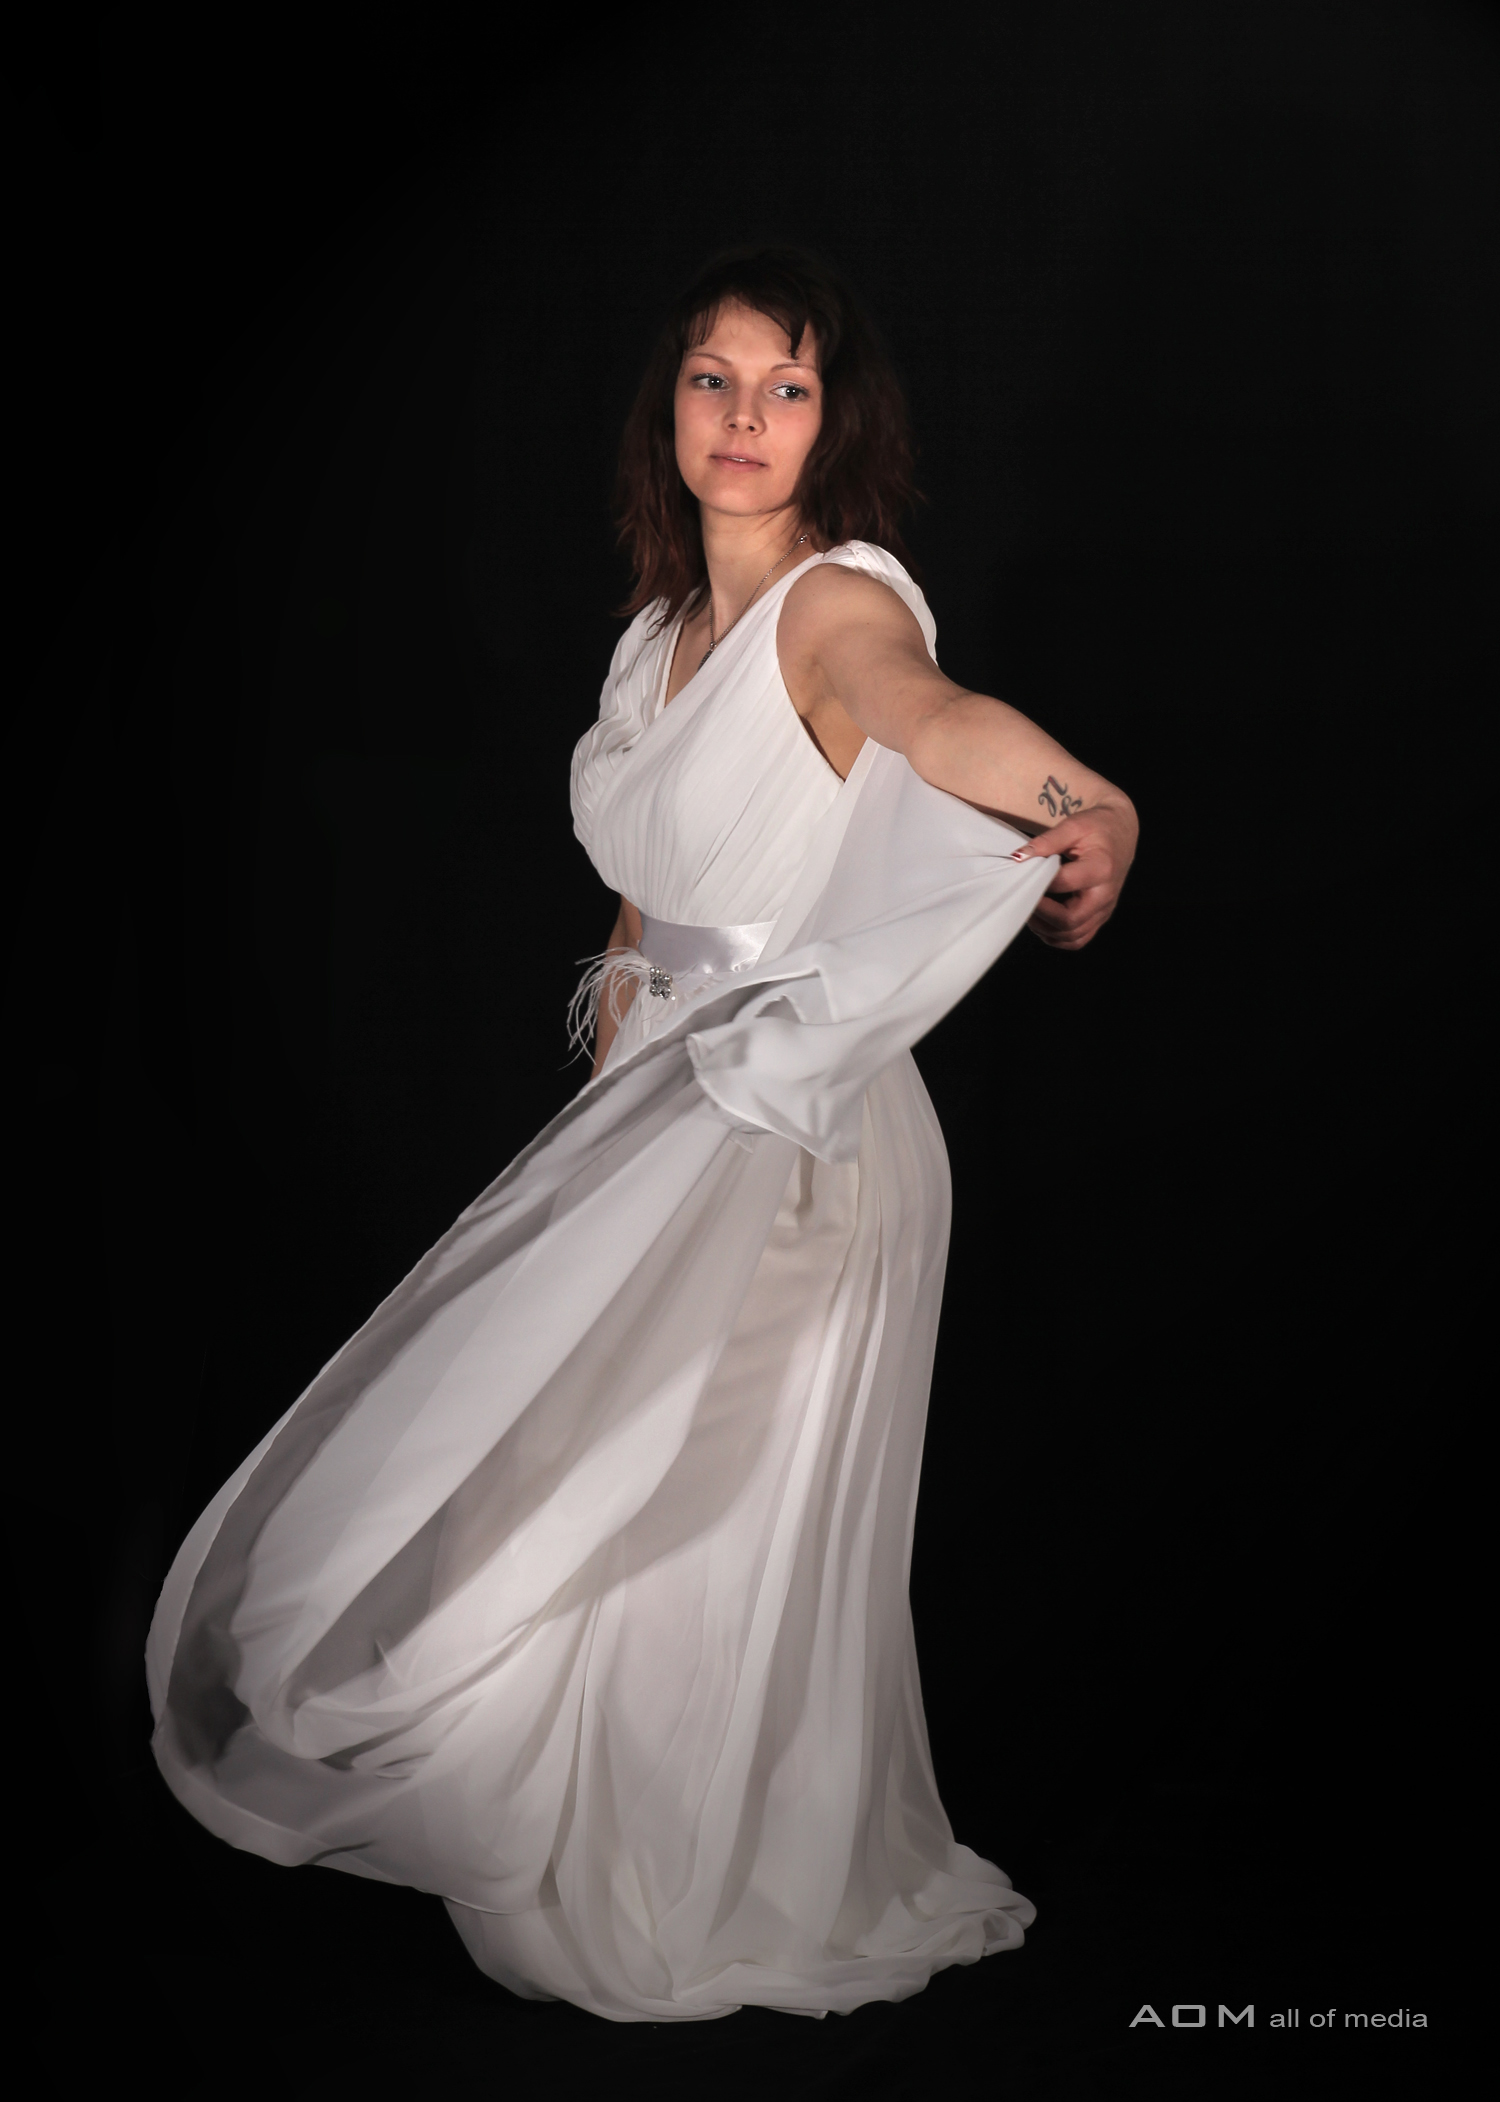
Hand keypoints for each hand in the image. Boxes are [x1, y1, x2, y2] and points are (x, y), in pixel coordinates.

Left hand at [1012, 800, 1137, 950]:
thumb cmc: (1098, 827)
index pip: (1064, 884)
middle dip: (1040, 915)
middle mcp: (1105, 894)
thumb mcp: (1073, 825)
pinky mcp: (1100, 917)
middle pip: (1070, 921)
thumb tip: (1018, 857)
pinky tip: (1043, 921)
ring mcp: (1104, 909)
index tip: (1022, 876)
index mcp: (1101, 868)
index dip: (1038, 884)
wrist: (1121, 833)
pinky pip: (1078, 939)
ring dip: (1045, 929)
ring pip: (1073, 936)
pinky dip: (1057, 937)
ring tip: (1030, 909)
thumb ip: (1046, 841)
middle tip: (1022, 899)